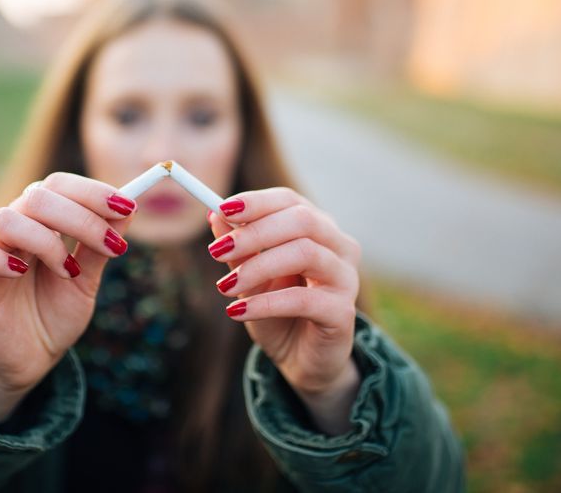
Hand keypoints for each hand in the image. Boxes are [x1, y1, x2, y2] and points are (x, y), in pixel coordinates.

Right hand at [0, 172, 136, 424]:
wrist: (32, 360)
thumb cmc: (55, 314)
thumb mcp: (87, 280)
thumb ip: (100, 246)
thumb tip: (128, 208)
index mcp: (40, 221)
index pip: (59, 185)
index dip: (92, 192)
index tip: (127, 207)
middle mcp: (13, 229)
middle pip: (38, 195)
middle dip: (81, 218)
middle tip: (110, 248)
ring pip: (6, 219)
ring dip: (46, 242)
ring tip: (67, 272)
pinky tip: (20, 273)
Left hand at [208, 188, 361, 434]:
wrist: (300, 360)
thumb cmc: (277, 311)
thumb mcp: (249, 277)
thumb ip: (238, 248)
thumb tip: (214, 214)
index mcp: (317, 229)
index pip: (290, 201)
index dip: (257, 202)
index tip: (222, 209)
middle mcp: (339, 246)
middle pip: (302, 220)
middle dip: (254, 232)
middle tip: (216, 251)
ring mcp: (346, 278)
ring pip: (306, 253)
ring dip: (258, 267)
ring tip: (225, 286)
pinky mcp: (343, 312)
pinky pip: (304, 299)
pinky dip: (266, 303)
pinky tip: (238, 312)